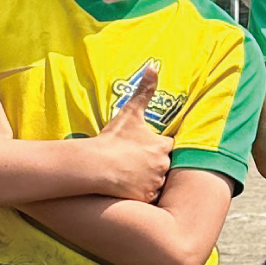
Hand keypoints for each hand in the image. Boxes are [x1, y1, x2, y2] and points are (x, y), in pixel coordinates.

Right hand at [88, 62, 171, 201]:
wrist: (96, 165)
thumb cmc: (112, 139)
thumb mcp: (130, 112)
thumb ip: (144, 90)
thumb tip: (154, 67)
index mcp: (162, 145)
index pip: (169, 146)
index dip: (158, 146)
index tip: (145, 147)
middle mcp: (163, 165)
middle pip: (163, 165)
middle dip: (152, 164)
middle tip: (132, 161)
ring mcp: (155, 183)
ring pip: (156, 181)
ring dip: (147, 179)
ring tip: (128, 174)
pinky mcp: (145, 197)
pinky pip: (148, 195)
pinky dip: (140, 192)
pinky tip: (127, 186)